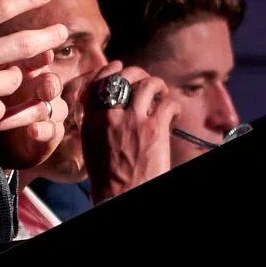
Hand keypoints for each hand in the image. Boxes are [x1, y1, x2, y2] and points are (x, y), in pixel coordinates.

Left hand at [0, 62, 67, 170]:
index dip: (41, 57)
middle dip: (49, 84)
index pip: (40, 59)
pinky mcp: (51, 133)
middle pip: (52, 82)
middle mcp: (45, 88)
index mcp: (32, 71)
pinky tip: (32, 131)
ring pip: (47, 109)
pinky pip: (52, 131)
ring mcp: (51, 111)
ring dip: (24, 114)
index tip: (41, 56)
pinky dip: (43, 130)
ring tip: (0, 119)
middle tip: (43, 89)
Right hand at [81, 63, 175, 201]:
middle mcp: (110, 115)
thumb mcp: (92, 147)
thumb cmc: (108, 181)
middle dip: (138, 74)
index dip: (110, 70)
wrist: (120, 198)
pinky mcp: (154, 129)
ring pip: (147, 84)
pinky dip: (173, 106)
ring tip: (162, 93)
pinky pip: (167, 104)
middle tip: (146, 82)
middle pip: (124, 77)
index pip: (97, 82)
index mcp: (91, 121)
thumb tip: (110, 110)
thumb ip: (97, 125)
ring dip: (158, 85)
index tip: (119, 68)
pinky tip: (174, 114)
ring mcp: (132, 120)